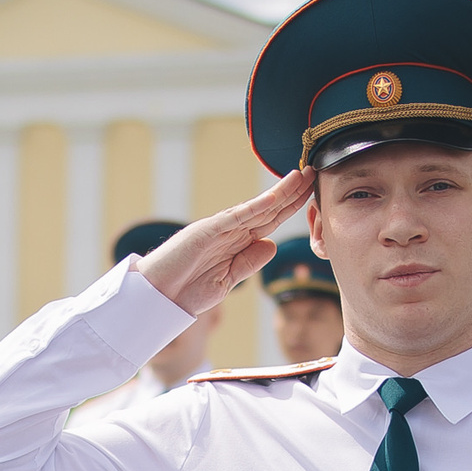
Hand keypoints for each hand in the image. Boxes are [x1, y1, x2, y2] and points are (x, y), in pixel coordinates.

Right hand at [136, 167, 316, 314]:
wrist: (157, 296)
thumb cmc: (187, 289)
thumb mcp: (227, 279)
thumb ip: (249, 262)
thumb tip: (272, 244)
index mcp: (236, 242)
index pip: (270, 221)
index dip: (291, 207)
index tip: (311, 194)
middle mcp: (230, 230)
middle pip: (268, 208)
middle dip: (292, 192)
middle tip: (313, 173)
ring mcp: (219, 228)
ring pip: (256, 208)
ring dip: (279, 193)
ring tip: (300, 177)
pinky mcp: (206, 231)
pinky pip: (235, 218)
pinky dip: (254, 208)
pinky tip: (272, 198)